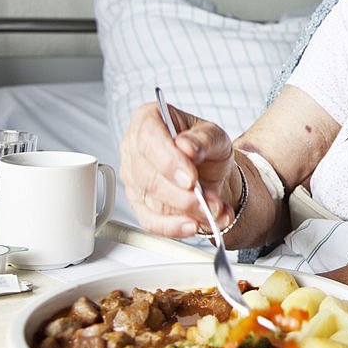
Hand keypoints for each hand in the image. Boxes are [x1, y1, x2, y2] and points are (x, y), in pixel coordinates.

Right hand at [120, 102, 237, 237]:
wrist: (210, 171)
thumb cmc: (205, 147)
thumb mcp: (215, 135)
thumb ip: (203, 139)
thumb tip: (187, 147)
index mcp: (148, 120)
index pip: (149, 139)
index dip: (168, 162)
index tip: (190, 179)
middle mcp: (134, 148)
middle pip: (147, 175)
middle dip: (181, 193)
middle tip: (208, 201)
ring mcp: (133, 177)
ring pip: (150, 199)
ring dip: (184, 210)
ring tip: (212, 210)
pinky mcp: (139, 203)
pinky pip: (149, 221)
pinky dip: (172, 227)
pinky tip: (192, 225)